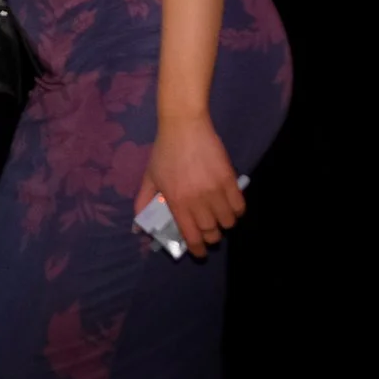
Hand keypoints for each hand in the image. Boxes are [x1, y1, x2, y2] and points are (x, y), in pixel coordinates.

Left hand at [135, 115, 244, 259]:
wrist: (184, 125)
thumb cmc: (165, 152)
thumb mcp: (149, 177)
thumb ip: (143, 202)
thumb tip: (138, 228)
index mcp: (177, 201)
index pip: (191, 236)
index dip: (197, 249)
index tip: (199, 253)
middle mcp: (198, 199)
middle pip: (212, 232)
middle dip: (211, 237)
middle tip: (208, 232)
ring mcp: (216, 190)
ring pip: (228, 221)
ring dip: (224, 224)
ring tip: (218, 218)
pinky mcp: (230, 179)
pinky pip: (239, 206)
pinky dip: (236, 211)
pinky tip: (229, 206)